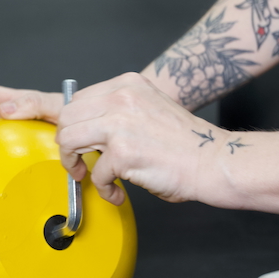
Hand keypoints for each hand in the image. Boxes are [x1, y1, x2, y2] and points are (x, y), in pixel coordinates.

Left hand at [57, 72, 222, 205]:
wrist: (212, 161)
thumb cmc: (183, 144)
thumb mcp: (147, 108)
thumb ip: (117, 111)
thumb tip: (84, 127)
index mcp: (127, 85)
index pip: (77, 100)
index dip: (71, 125)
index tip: (75, 142)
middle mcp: (121, 98)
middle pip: (66, 118)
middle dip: (67, 144)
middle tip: (78, 162)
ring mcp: (119, 124)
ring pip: (68, 141)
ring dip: (73, 164)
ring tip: (89, 176)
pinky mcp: (122, 153)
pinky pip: (95, 174)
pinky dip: (104, 189)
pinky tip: (118, 193)